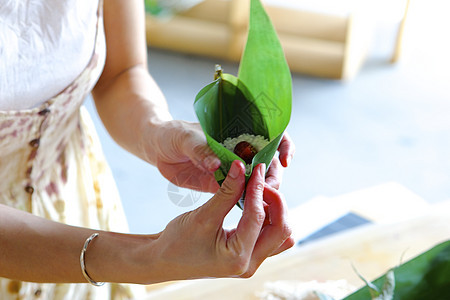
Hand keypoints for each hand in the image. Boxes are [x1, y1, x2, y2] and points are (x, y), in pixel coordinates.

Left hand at [148, 120, 294, 192]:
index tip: (285, 160)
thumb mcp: (185, 139)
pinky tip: (251, 212)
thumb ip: (200, 150)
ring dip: (263, 192)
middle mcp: (240, 151)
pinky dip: (249, 202)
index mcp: (237, 132)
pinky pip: (240, 194)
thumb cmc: (173, 134)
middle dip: (274, 175)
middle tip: (267, 188)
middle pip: (269, 162)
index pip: (271, 135)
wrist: (157, 149)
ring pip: (258, 181)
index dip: (283, 145)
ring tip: (260, 203)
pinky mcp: (221, 186)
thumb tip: (217, 164)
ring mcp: (233, 169)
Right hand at [148, 161, 293, 281]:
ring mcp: (251, 262)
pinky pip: (270, 235)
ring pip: (281, 234)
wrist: (164, 260)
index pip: (258, 217)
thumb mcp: (202, 215)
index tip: (257, 168)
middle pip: (282, 230)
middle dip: (276, 202)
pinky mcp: (249, 255)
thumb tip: (241, 167)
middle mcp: (250, 264)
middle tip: (260, 181)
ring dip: (275, 211)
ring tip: (258, 191)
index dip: (258, 188)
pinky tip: (254, 201)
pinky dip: (268, 217)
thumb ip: (226, 192)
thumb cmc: (177, 242)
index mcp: (237, 258)